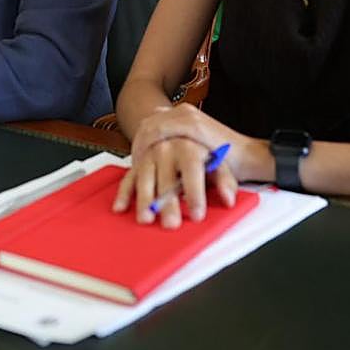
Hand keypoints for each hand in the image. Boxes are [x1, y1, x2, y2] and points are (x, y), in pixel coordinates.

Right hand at [112, 103, 259, 228]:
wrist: (183, 125)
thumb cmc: (205, 147)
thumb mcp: (220, 159)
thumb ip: (225, 179)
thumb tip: (229, 198)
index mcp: (190, 144)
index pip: (191, 169)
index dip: (194, 192)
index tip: (196, 213)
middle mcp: (167, 146)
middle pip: (166, 176)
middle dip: (167, 203)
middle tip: (171, 223)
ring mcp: (150, 151)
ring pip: (144, 176)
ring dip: (144, 199)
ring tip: (146, 219)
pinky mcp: (138, 160)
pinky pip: (129, 175)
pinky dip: (124, 192)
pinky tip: (121, 207)